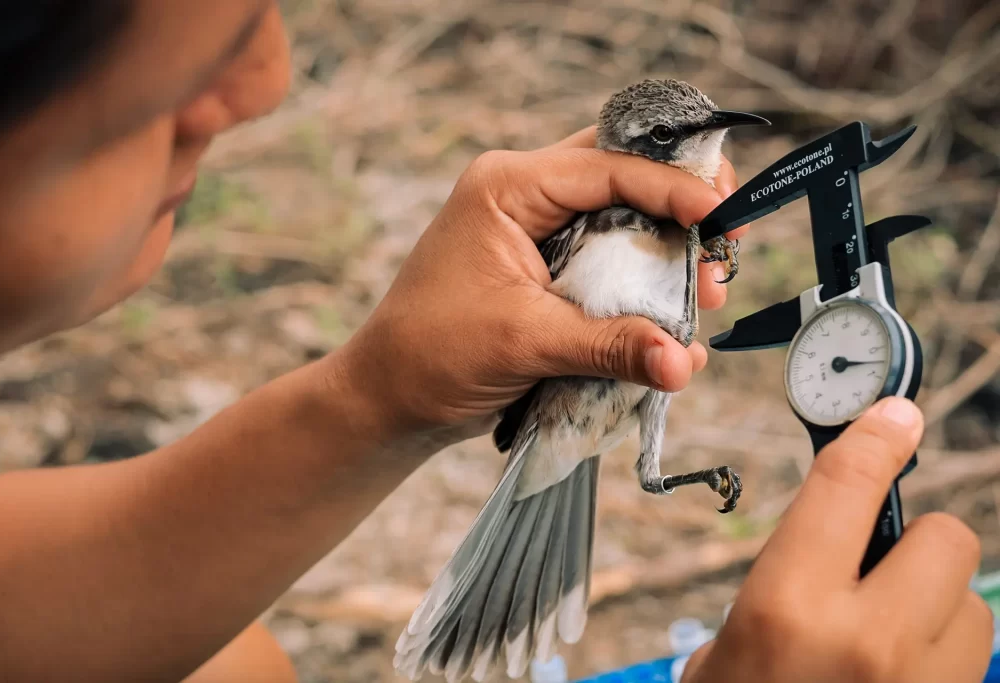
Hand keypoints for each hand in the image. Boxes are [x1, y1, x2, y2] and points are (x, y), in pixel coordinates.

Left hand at [337, 127, 742, 438]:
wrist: (389, 397)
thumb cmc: (432, 355)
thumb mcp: (524, 342)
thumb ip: (608, 346)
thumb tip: (683, 363)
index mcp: (509, 187)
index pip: (608, 166)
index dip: (673, 188)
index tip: (725, 217)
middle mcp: (527, 197)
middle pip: (625, 176)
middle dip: (681, 209)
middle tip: (726, 249)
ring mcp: (538, 233)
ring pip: (624, 220)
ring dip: (669, 252)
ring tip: (704, 295)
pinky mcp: (548, 271)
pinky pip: (611, 262)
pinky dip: (644, 285)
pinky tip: (672, 321)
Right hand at [682, 397, 992, 682]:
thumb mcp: (725, 644)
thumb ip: (783, 583)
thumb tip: (833, 539)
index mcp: (787, 607)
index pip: (847, 484)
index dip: (875, 437)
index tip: (894, 417)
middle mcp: (866, 641)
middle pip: (944, 536)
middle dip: (917, 540)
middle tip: (879, 568)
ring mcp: (921, 682)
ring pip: (971, 601)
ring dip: (936, 605)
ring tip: (888, 637)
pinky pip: (973, 654)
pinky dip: (942, 651)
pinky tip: (898, 669)